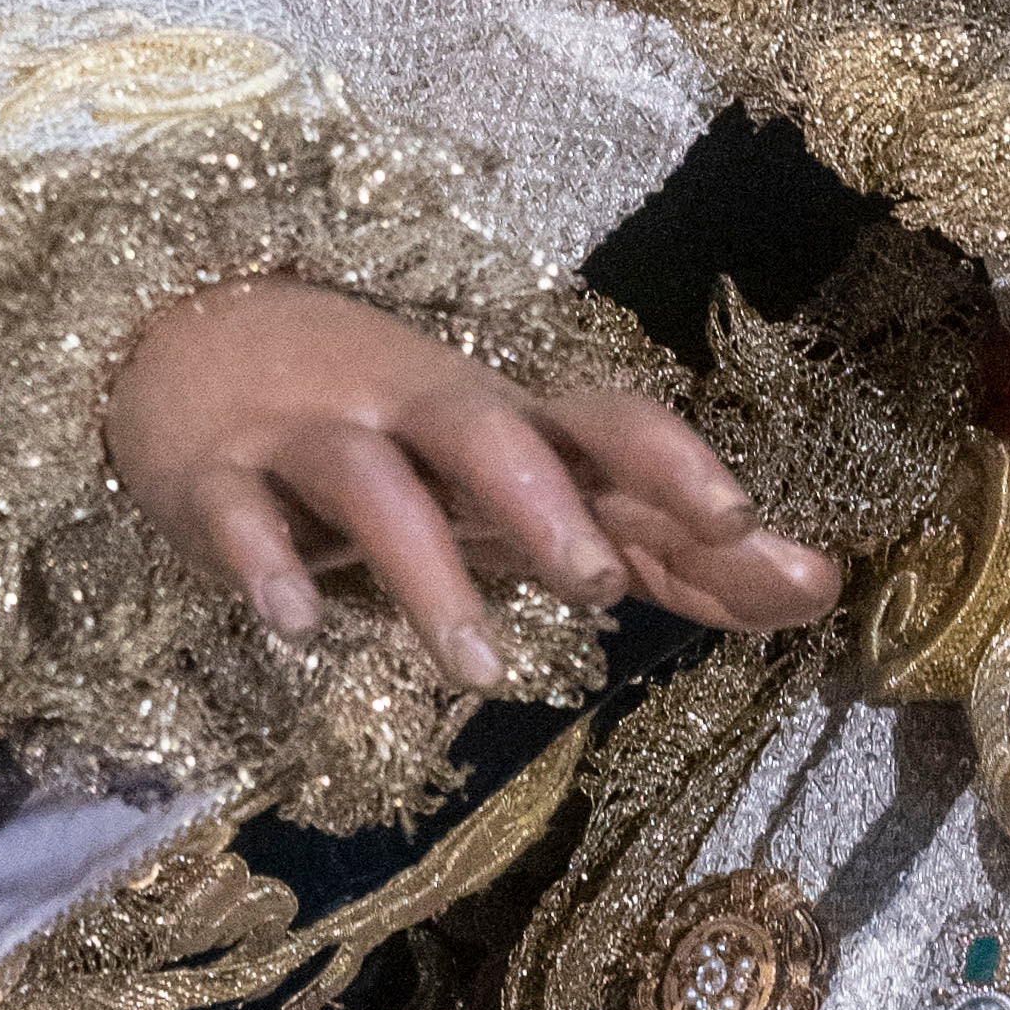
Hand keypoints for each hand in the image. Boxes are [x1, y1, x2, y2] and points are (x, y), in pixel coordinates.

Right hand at [103, 277, 844, 682]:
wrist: (197, 341)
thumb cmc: (401, 436)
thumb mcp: (525, 486)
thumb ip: (659, 544)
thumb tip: (812, 589)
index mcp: (504, 423)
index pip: (602, 426)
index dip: (673, 466)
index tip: (748, 520)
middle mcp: (419, 416)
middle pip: (489, 433)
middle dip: (546, 501)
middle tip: (598, 585)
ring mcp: (315, 437)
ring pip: (374, 487)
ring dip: (426, 572)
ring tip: (480, 668)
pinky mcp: (219, 475)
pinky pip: (241, 517)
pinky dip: (267, 565)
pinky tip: (295, 626)